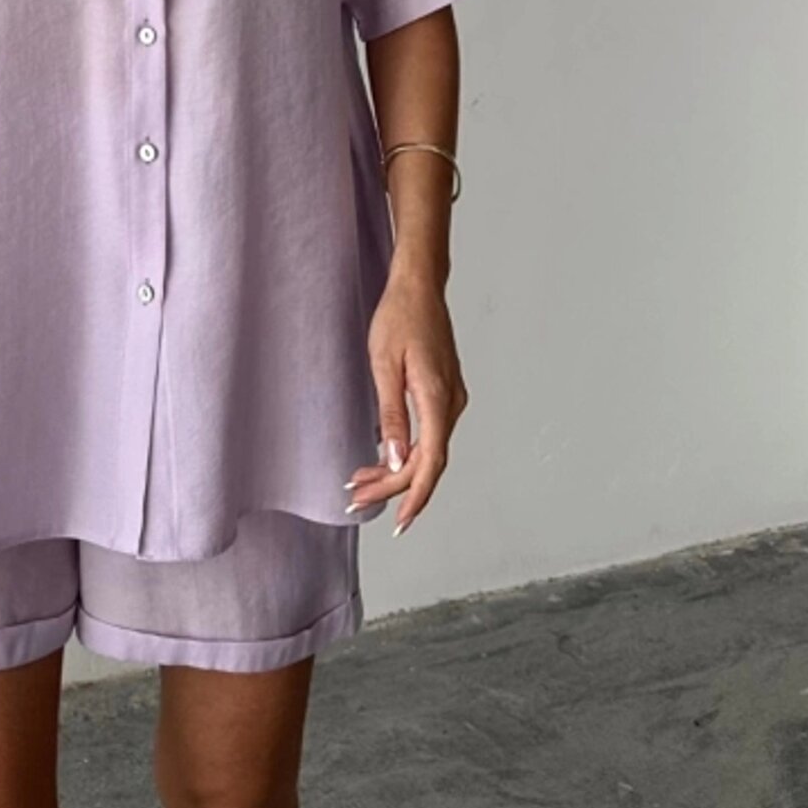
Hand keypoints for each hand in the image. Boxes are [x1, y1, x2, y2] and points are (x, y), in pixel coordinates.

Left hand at [344, 276, 468, 533]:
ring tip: (361, 482)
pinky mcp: (444, 393)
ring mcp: (450, 399)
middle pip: (427, 462)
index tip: (400, 521)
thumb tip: (395, 461)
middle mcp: (451, 403)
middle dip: (393, 486)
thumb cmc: (398, 317)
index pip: (431, 463)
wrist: (418, 286)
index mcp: (437, 398)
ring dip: (397, 470)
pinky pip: (429, 434)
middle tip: (356, 496)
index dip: (415, 496)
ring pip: (427, 450)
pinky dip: (405, 451)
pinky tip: (381, 457)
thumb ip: (391, 416)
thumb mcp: (384, 365)